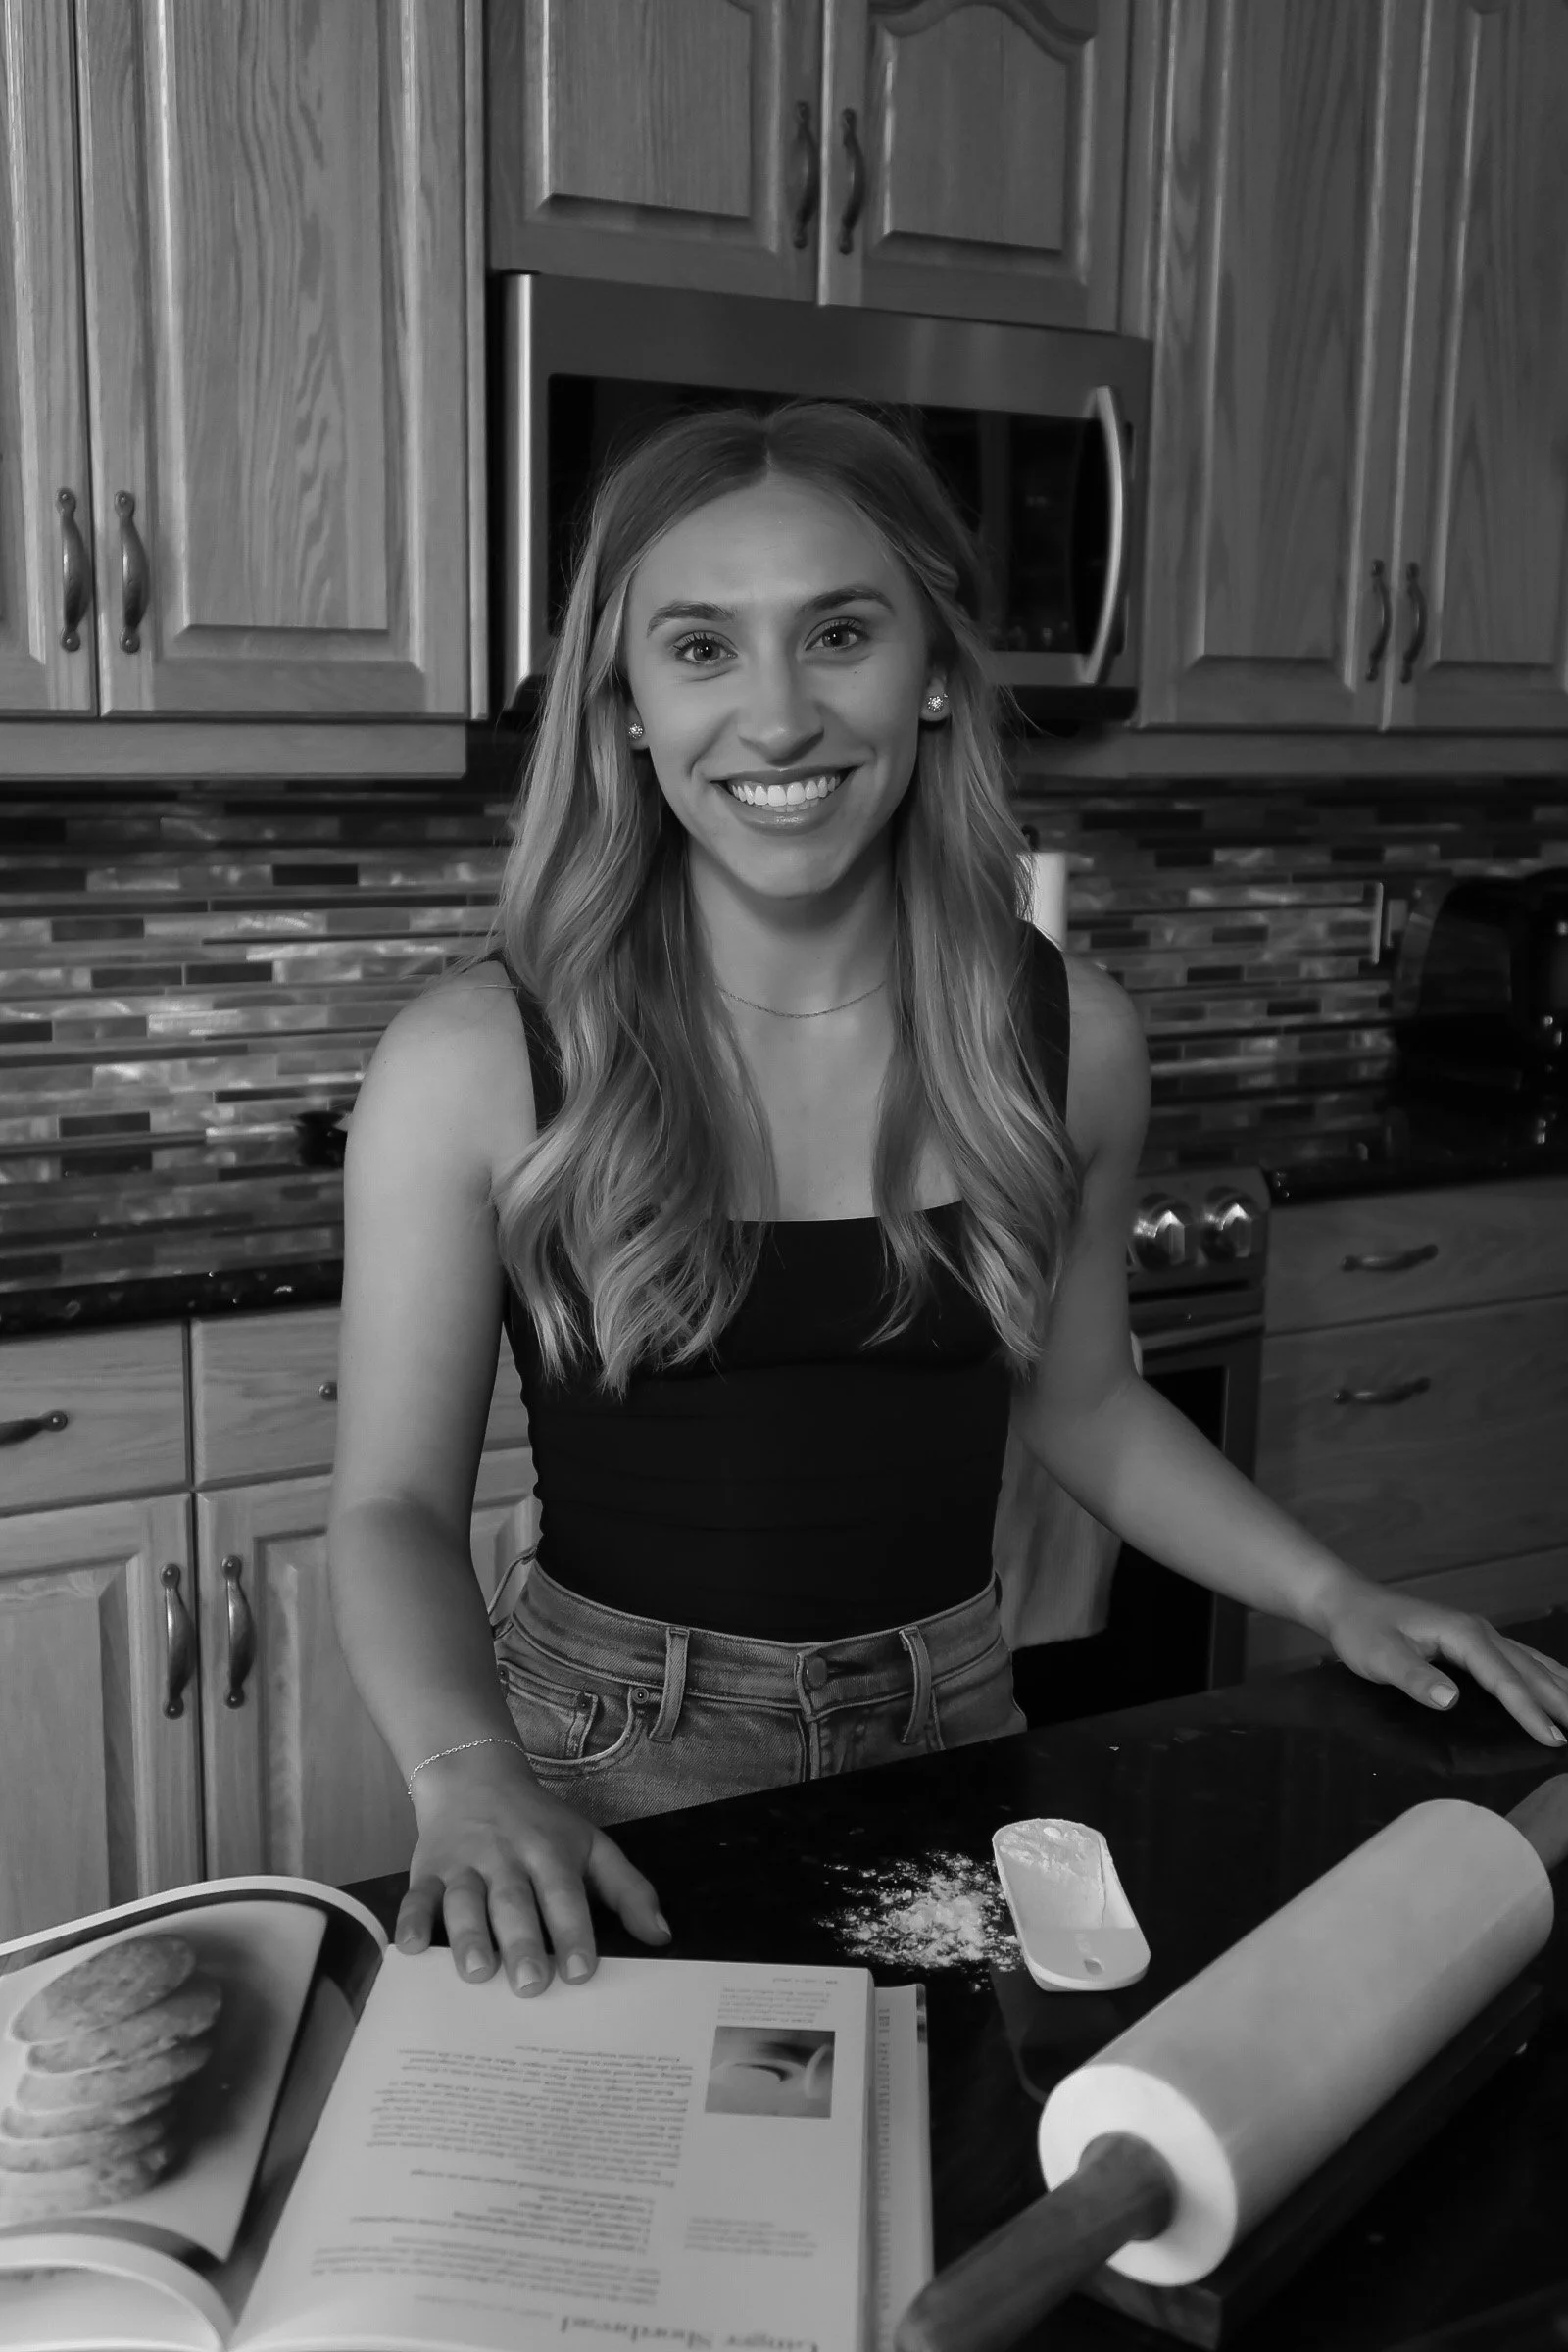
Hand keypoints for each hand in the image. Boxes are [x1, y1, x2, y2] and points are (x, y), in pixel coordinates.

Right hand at [395, 1742, 670, 1993]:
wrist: (474, 1778)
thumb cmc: (541, 1826)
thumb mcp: (591, 1846)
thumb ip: (628, 1890)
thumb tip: (661, 1937)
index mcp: (550, 1854)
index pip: (564, 1894)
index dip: (574, 1931)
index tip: (581, 1972)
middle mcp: (506, 1859)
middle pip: (514, 1902)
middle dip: (523, 1942)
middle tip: (531, 1984)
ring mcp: (463, 1865)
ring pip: (464, 1901)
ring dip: (469, 1935)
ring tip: (477, 1972)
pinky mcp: (426, 1871)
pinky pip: (416, 1897)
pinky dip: (411, 1921)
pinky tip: (411, 1949)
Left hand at [1317, 1579, 1567, 1747]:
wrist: (1347, 1601)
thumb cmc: (1361, 1629)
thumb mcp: (1379, 1656)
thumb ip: (1414, 1678)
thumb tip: (1451, 1699)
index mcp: (1462, 1635)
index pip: (1504, 1679)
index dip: (1530, 1711)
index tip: (1553, 1739)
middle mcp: (1478, 1631)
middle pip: (1529, 1670)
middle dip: (1560, 1701)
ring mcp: (1477, 1633)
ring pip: (1530, 1662)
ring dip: (1559, 1687)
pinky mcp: (1472, 1639)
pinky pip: (1519, 1658)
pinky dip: (1544, 1674)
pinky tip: (1557, 1683)